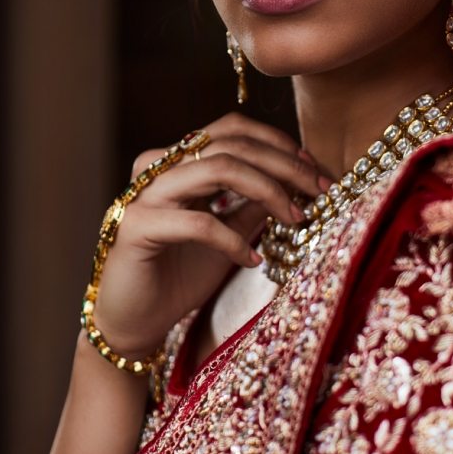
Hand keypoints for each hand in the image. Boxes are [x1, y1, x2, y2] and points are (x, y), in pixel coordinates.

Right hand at [92, 112, 324, 361]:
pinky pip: (198, 222)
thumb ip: (252, 206)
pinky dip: (234, 239)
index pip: (232, 129)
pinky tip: (254, 259)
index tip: (314, 168)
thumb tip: (296, 184)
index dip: (278, 142)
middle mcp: (158, 167)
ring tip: (295, 218)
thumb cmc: (178, 276)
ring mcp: (144, 194)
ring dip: (267, 189)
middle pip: (231, 144)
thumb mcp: (228, 235)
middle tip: (320, 188)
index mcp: (178, 160)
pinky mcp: (135, 228)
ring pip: (216, 168)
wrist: (132, 323)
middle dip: (284, 164)